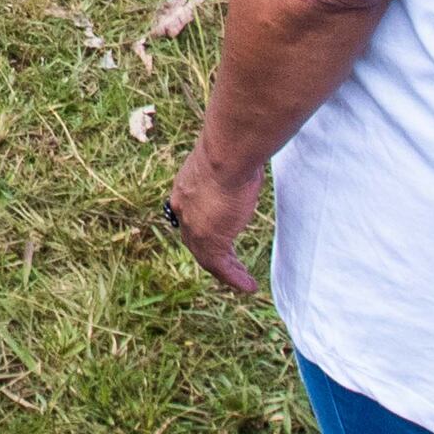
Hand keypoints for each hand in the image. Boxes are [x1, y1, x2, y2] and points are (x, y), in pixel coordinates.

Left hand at [165, 139, 265, 297]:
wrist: (227, 154)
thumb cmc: (231, 147)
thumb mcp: (228, 158)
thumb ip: (232, 164)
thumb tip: (247, 153)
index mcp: (186, 188)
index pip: (190, 214)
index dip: (201, 227)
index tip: (219, 233)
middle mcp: (184, 209)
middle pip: (195, 239)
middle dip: (211, 253)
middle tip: (228, 265)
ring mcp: (194, 226)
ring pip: (207, 257)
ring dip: (226, 271)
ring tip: (243, 281)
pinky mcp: (210, 240)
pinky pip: (221, 267)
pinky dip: (235, 278)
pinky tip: (249, 286)